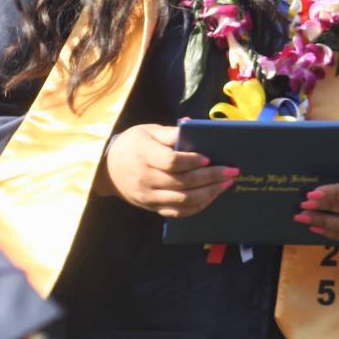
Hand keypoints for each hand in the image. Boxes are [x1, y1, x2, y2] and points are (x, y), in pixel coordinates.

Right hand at [93, 123, 237, 217]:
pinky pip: (177, 212)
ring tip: (226, 184)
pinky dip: (197, 207)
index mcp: (143, 155)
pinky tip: (211, 197)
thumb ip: (170, 132)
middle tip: (231, 172)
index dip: (191, 161)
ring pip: (183, 200)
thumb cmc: (133, 144)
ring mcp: (148, 197)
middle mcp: (145, 178)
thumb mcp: (147, 131)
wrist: (107, 169)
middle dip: (210, 178)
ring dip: (208, 194)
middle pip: (182, 182)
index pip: (171, 162)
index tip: (208, 158)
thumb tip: (193, 125)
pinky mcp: (152, 208)